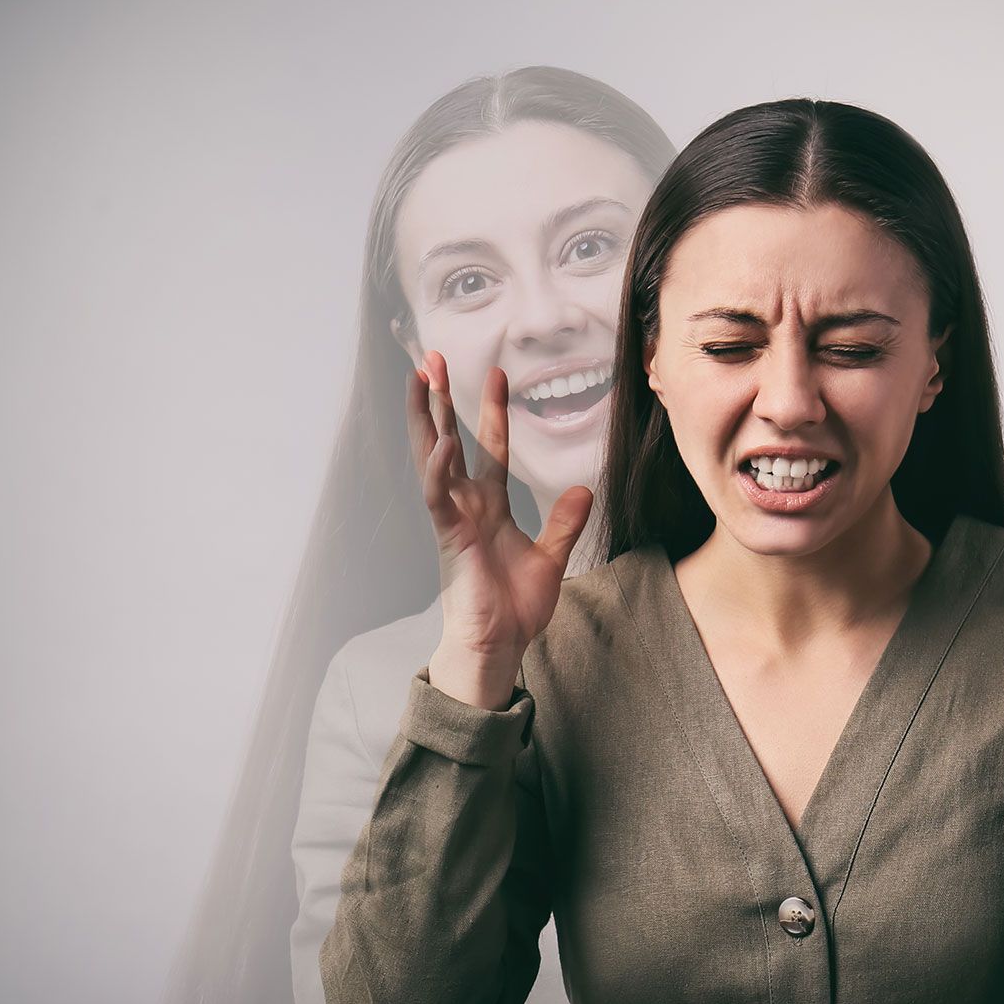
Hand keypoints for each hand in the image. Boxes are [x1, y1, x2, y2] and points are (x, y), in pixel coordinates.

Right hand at [408, 349, 594, 665]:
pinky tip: (441, 443)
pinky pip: (438, 497)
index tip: (496, 374)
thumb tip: (583, 488)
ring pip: (432, 457)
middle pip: (447, 439)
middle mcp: (465, 505)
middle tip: (432, 356)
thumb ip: (565, 523)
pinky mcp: (448, 537)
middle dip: (439, 399)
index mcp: (487, 506)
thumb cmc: (514, 608)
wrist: (499, 646)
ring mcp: (453, 518)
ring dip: (426, 417)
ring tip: (420, 377)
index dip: (491, 412)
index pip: (489, 448)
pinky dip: (439, 470)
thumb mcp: (551, 558)